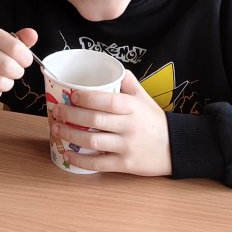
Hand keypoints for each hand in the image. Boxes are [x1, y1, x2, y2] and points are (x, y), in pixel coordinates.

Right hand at [0, 27, 35, 103]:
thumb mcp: (8, 44)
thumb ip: (23, 40)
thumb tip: (33, 34)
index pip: (15, 47)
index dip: (26, 59)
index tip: (25, 62)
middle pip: (7, 66)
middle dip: (17, 73)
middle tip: (14, 72)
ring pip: (0, 83)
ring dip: (7, 84)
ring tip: (3, 79)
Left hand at [50, 71, 170, 175]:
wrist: (176, 148)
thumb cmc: (154, 121)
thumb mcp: (145, 98)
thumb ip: (129, 82)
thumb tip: (111, 67)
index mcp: (133, 107)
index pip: (107, 100)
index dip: (87, 98)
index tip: (71, 95)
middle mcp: (129, 126)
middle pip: (95, 120)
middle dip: (71, 116)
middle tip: (56, 111)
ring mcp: (127, 146)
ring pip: (93, 141)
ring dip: (70, 135)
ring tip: (56, 128)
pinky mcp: (125, 164)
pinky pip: (99, 163)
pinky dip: (80, 160)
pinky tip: (67, 154)